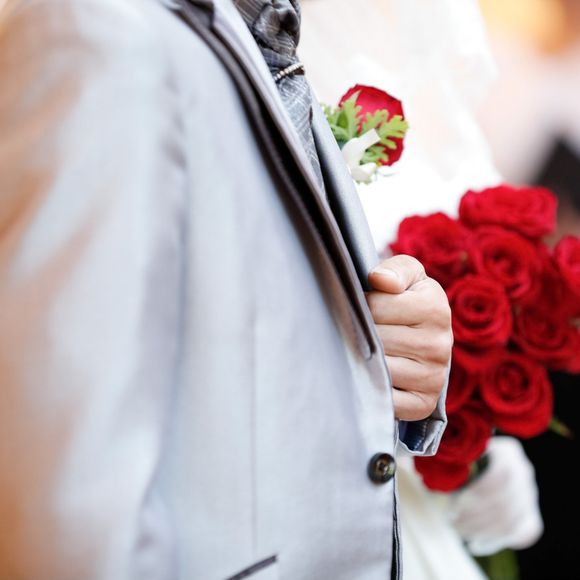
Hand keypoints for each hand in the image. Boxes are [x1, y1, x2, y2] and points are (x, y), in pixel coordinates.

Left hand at [366, 255, 451, 420]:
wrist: (425, 339)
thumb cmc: (408, 301)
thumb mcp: (408, 276)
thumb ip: (395, 270)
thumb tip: (380, 280)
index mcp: (436, 308)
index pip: (376, 307)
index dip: (362, 304)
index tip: (367, 305)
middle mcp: (440, 345)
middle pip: (376, 339)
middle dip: (361, 333)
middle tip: (363, 330)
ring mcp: (434, 377)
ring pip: (378, 369)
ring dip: (363, 361)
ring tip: (367, 350)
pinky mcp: (424, 404)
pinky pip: (387, 401)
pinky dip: (373, 391)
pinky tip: (373, 376)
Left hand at [448, 437, 542, 554]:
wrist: (484, 467)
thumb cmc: (464, 461)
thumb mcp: (460, 456)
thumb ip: (457, 464)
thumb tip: (445, 475)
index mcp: (508, 452)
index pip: (499, 477)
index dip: (475, 495)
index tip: (452, 507)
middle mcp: (524, 472)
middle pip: (504, 502)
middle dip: (474, 517)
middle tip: (451, 522)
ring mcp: (530, 495)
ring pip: (509, 521)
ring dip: (480, 531)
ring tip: (458, 531)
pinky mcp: (531, 517)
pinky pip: (520, 535)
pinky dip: (495, 542)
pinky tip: (474, 545)